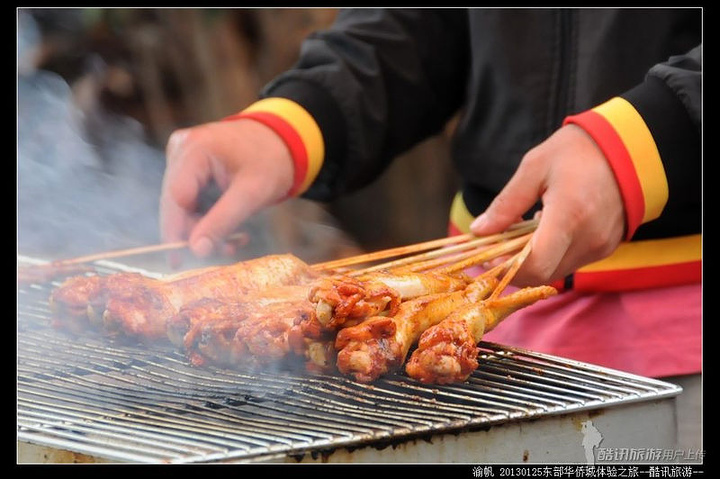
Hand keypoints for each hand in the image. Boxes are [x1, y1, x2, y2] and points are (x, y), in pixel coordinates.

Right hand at [160, 118, 293, 260]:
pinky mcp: (188, 166)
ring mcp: (182, 156)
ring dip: (204, 228)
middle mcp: (181, 149)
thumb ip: (224, 220)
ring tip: (232, 245)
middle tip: (219, 254)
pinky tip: (228, 231)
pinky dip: (207, 217)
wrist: (282, 141)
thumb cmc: (271, 160)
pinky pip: (190, 198)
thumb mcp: (252, 193)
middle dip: (194, 232)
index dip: (177, 231)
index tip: (182, 261)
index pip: (176, 197)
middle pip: (175, 202)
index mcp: (195, 148)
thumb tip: (197, 250)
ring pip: (181, 204)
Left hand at [470, 124, 625, 286]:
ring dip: (532, 261)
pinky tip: (543, 229)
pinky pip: (571, 262)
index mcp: (569, 217)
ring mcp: (601, 246)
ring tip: (519, 232)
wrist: (630, 147)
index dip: (507, 269)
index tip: (488, 256)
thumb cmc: (579, 151)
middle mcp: (589, 239)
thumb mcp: (535, 167)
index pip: (536, 266)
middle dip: (514, 267)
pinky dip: (551, 254)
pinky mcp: (606, 247)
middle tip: (496, 246)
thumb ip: (506, 204)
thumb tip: (479, 230)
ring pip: (556, 271)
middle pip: (543, 274)